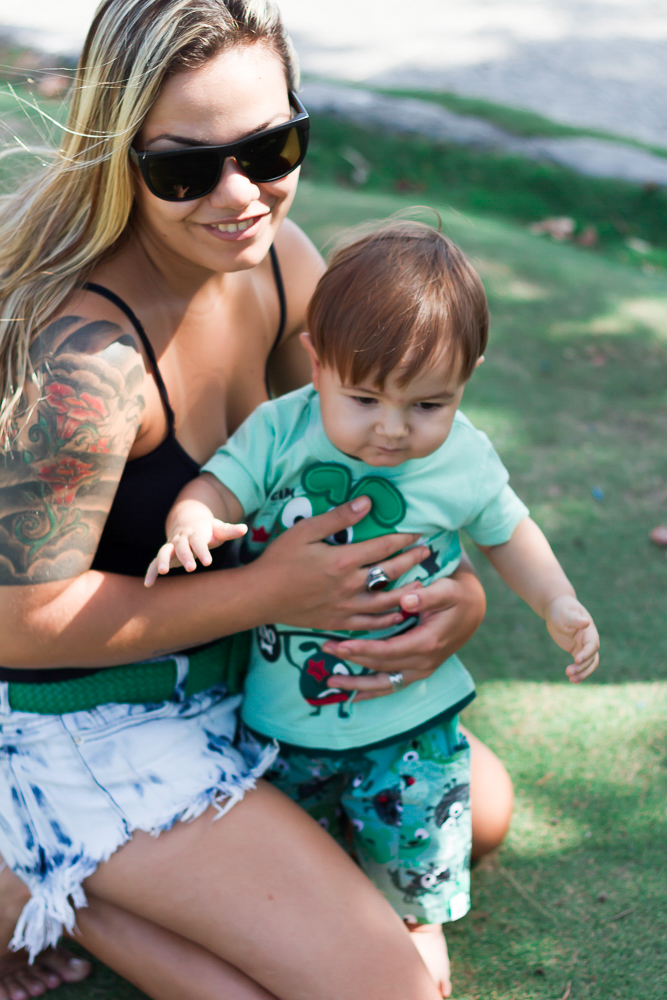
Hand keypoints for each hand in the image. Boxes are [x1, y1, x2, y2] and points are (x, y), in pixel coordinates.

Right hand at [145, 502, 246, 586]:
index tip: (208, 562)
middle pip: (181, 547)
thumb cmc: (208, 530)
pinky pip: (154, 562)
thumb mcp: (219, 528)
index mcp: (196, 533)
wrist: (188, 521)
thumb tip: (245, 529)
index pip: (199, 542)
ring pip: (164, 552)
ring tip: (163, 572)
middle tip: (191, 568)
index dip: (203, 551)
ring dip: (163, 561)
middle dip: (185, 557)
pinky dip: (150, 572)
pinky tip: (148, 585)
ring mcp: (171, 546)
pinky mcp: (165, 555)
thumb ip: (230, 531)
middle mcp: (181, 539)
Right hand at [253, 496, 432, 632]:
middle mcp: (351, 585)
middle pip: (392, 572)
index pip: (384, 546)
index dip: (404, 539)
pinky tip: (399, 613)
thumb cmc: (280, 560)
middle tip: (427, 552)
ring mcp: (347, 607)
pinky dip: (389, 619)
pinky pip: (371, 624)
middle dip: (413, 561)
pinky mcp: (339, 623)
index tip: (418, 533)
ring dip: (409, 591)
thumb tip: (367, 502)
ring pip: (388, 601)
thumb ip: (338, 517)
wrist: (260, 596)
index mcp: (344, 560)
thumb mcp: (305, 530)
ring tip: (423, 583)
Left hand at [320, 561, 486, 700]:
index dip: (363, 650)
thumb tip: (407, 599)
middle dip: (352, 659)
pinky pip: (392, 685)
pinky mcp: (417, 670)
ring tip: (331, 680)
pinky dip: (372, 692)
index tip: (341, 646)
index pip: (388, 651)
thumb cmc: (456, 594)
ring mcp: (421, 669)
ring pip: (384, 683)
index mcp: (428, 642)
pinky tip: (353, 696)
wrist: (472, 607)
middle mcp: (424, 662)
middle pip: (381, 666)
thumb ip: (428, 595)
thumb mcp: (447, 589)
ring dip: (357, 683)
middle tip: (325, 648)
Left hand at [544, 594, 598, 681]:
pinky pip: (581, 664)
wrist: (557, 608)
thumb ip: (575, 619)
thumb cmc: (562, 609)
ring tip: (571, 680)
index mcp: (589, 631)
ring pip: (588, 664)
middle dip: (582, 667)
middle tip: (568, 672)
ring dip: (582, 673)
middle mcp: (589, 640)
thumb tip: (586, 622)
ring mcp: (584, 647)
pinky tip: (573, 680)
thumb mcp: (567, 613)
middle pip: (591, 658)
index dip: (586, 653)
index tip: (576, 660)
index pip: (592, 645)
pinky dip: (579, 672)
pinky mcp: (577, 651)